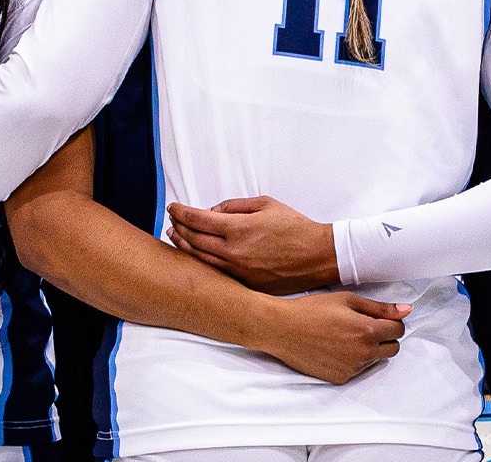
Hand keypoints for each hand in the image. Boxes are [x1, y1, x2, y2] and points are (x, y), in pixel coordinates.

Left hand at [166, 197, 338, 294]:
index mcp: (239, 229)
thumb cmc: (295, 227)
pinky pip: (216, 273)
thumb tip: (211, 212)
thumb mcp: (265, 204)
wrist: (318, 256)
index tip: (173, 207)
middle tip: (172, 220)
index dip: (182, 212)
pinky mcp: (244, 285)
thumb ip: (234, 206)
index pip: (198, 220)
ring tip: (176, 237)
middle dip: (179, 228)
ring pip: (200, 260)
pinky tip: (196, 255)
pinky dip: (201, 263)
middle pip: (194, 240)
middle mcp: (234, 253)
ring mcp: (238, 272)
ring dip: (184, 247)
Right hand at [251, 291, 408, 383]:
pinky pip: (358, 370)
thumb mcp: (347, 300)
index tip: (379, 317)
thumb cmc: (312, 310)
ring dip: (369, 349)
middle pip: (393, 349)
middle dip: (385, 337)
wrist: (282, 329)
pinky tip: (335, 347)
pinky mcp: (340, 378)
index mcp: (368, 332)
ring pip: (375, 360)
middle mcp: (363, 354)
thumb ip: (380, 308)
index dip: (391, 321)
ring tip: (345, 336)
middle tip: (364, 326)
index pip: (399, 330)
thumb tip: (407, 310)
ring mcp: (352, 369)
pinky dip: (353, 359)